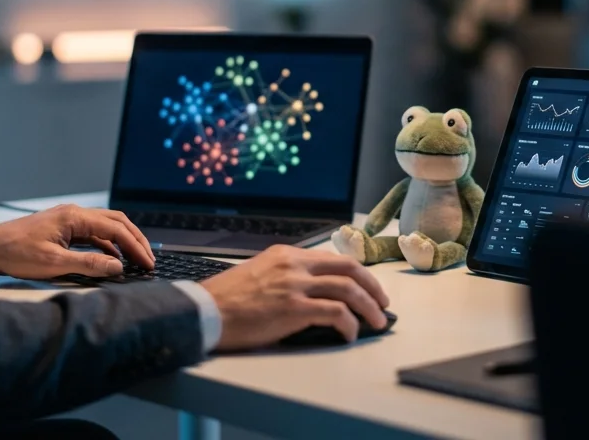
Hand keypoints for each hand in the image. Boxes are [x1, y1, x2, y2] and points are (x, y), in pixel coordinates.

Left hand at [0, 204, 153, 278]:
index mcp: (75, 217)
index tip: (148, 263)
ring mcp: (69, 219)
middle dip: (135, 239)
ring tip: (135, 259)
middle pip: (116, 222)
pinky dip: (107, 244)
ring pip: (106, 226)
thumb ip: (89, 265)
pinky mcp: (64, 228)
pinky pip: (93, 233)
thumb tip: (118, 266)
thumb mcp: (54, 264)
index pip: (116, 229)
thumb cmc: (17, 254)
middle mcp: (75, 213)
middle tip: (149, 259)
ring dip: (122, 241)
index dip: (135, 246)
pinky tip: (111, 258)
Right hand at [199, 245, 389, 350]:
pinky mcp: (293, 308)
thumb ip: (286, 275)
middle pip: (349, 268)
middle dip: (372, 285)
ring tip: (376, 322)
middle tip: (382, 303)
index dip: (357, 273)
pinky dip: (349, 324)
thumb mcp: (259, 272)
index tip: (367, 286)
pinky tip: (349, 334)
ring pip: (348, 289)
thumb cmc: (227, 299)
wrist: (205, 311)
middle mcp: (294, 264)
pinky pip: (335, 312)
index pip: (333, 258)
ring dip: (369, 307)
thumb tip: (312, 291)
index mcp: (287, 254)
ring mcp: (295, 285)